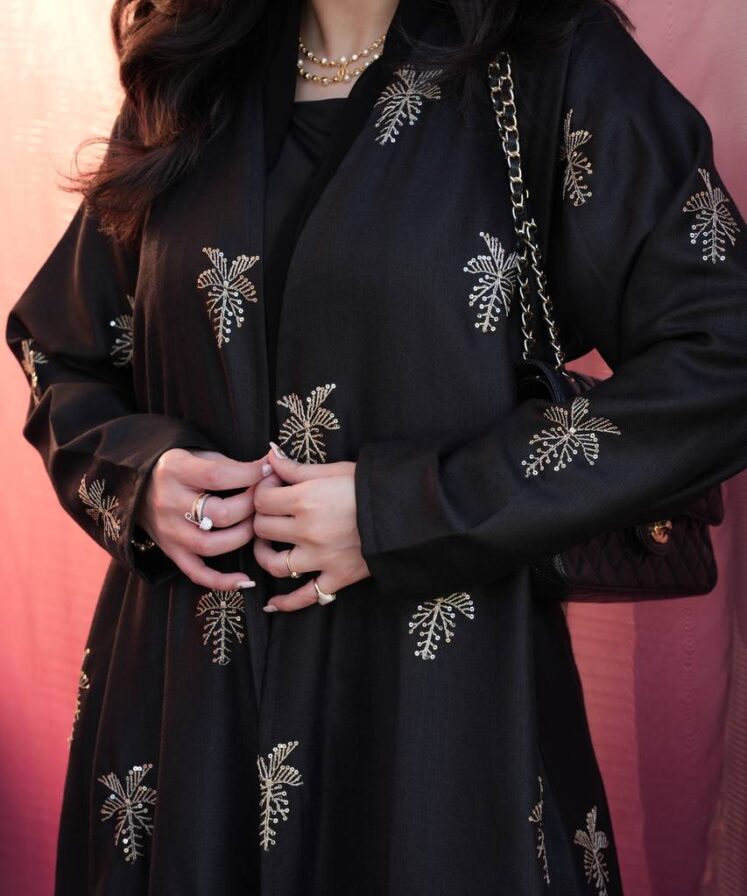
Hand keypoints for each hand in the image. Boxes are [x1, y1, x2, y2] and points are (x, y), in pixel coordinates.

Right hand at [136, 447, 272, 590]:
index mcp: (175, 470)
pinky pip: (195, 572)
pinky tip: (245, 580)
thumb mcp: (198, 454)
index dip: (249, 475)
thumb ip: (230, 464)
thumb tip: (271, 467)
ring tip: (256, 525)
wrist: (139, 484)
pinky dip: (221, 581)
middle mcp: (169, 502)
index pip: (218, 476)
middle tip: (264, 501)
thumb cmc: (179, 467)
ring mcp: (169, 531)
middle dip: (250, 507)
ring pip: (210, 545)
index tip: (269, 472)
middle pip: (219, 514)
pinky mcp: (170, 550)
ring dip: (242, 537)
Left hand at [252, 444, 370, 610]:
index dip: (262, 490)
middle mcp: (307, 531)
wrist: (408, 512)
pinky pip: (306, 597)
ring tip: (268, 548)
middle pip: (263, 529)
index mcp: (305, 500)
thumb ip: (297, 468)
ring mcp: (320, 558)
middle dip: (262, 518)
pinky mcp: (336, 577)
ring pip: (275, 564)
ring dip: (265, 556)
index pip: (262, 499)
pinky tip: (273, 603)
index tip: (273, 487)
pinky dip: (287, 603)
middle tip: (273, 513)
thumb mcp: (334, 470)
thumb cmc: (371, 486)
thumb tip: (270, 456)